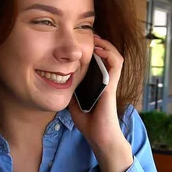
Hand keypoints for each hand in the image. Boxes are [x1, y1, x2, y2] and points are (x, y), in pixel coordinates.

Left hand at [68, 35, 132, 171]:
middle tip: (87, 35)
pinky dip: (109, 53)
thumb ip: (69, 91)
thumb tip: (55, 82)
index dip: (91, 49)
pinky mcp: (112, 85)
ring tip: (94, 38)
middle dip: (98, 42)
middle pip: (106, 54)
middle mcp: (106, 79)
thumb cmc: (89, 122)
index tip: (80, 42)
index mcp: (97, 82)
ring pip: (114, 55)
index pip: (97, 60)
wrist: (99, 137)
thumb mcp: (73, 102)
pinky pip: (116, 64)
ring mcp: (110, 81)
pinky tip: (98, 49)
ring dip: (105, 44)